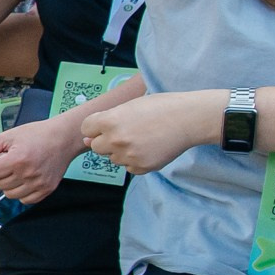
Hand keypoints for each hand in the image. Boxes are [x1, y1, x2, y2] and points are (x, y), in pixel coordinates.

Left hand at [0, 115, 82, 203]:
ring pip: (9, 195)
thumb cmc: (36, 135)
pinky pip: (25, 200)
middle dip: (0, 174)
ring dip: (9, 184)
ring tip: (19, 170)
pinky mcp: (46, 190)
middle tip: (12, 162)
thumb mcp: (6, 137)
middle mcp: (28, 174)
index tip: (2, 157)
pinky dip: (22, 192)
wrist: (63, 138)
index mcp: (17, 159)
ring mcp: (38, 184)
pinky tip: (26, 179)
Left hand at [81, 90, 217, 175]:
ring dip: (122, 151)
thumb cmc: (159, 107)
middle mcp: (115, 140)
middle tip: (129, 132)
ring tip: (143, 138)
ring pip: (113, 158)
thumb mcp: (129, 106)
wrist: (189, 118)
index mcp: (109, 121)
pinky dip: (136, 161)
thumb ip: (105, 122)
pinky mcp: (141, 167)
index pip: (86, 129)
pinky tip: (150, 148)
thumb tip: (85, 141)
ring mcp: (128, 155)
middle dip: (107, 141)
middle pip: (96, 147)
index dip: (97, 126)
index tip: (111, 124)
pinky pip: (129, 168)